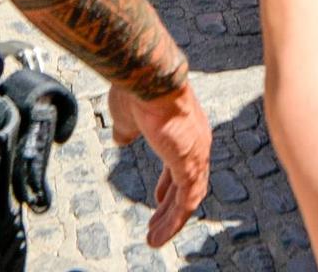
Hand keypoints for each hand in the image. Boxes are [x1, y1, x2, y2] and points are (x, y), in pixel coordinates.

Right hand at [108, 80, 210, 247]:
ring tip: (154, 239)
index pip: (179, 162)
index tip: (158, 199)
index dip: (168, 183)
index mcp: (181, 128)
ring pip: (188, 197)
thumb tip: (121, 138)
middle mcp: (195, 141)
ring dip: (171, 220)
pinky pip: (187, 203)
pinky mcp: (191, 165)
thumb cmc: (138, 91)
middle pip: (186, 182)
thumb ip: (127, 130)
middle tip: (156, 223)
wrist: (148, 78)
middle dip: (170, 205)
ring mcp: (196, 153)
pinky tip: (158, 236)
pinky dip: (174, 222)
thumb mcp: (128, 117)